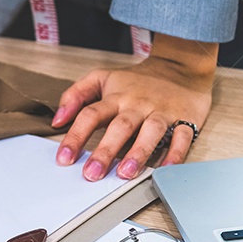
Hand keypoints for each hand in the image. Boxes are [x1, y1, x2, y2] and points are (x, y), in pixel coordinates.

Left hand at [52, 34, 217, 180]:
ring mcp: (162, 112)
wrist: (180, 68)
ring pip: (151, 132)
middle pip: (120, 127)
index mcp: (116, 97)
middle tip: (92, 173)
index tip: (64, 158)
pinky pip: (182, 137)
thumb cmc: (137, 81)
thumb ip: (76, 95)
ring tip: (125, 173)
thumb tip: (57, 120)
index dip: (76, 136)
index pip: (91, 115)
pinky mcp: (185, 119)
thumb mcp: (102, 78)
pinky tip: (165, 168)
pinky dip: (176, 153)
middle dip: (105, 151)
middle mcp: (138, 105)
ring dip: (138, 153)